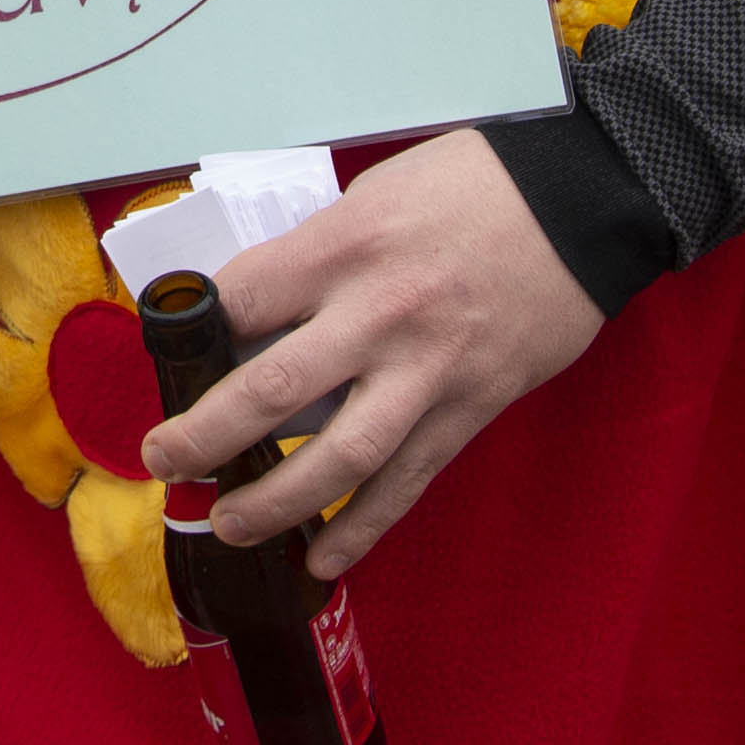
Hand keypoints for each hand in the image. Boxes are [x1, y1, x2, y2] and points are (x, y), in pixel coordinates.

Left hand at [134, 128, 603, 582]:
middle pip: (268, 392)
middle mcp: (380, 314)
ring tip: (228, 523)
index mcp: (345, 247)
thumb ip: (316, 255)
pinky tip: (321, 558)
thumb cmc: (474, 186)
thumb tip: (256, 311)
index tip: (171, 359)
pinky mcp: (470, 408)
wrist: (582, 203)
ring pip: (336, 458)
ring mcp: (427, 371)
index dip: (191, 336)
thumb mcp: (374, 195)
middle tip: (162, 461)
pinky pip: (406, 482)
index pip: (239, 301)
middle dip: (202, 437)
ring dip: (272, 502)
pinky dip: (361, 527)